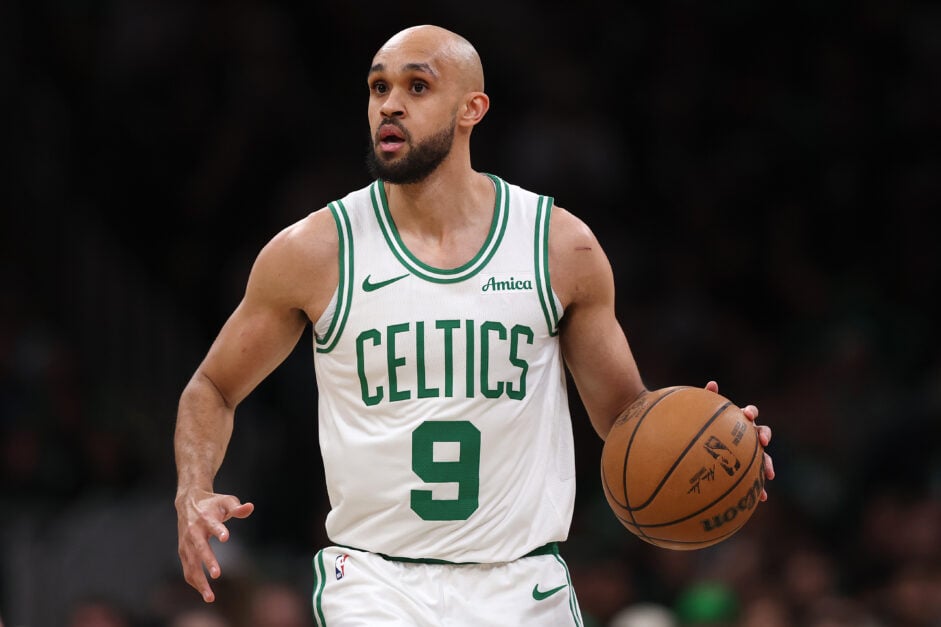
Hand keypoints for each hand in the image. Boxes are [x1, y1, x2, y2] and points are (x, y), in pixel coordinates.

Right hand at [175, 488, 254, 601]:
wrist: (188, 501)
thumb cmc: (212, 503)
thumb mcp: (226, 501)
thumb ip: (238, 508)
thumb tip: (250, 507)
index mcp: (206, 517)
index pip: (213, 524)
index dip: (219, 530)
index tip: (226, 537)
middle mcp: (194, 531)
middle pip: (200, 548)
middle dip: (208, 561)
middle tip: (217, 574)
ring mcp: (186, 543)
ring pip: (191, 565)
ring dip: (199, 581)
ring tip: (210, 597)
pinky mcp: (183, 551)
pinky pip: (187, 569)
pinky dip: (194, 582)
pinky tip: (204, 593)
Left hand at [705, 380, 774, 500]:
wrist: (696, 450)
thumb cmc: (699, 430)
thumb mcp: (700, 416)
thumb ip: (706, 400)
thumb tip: (713, 383)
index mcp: (737, 422)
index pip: (750, 414)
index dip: (751, 414)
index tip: (748, 416)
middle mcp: (746, 436)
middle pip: (761, 433)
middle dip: (764, 436)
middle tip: (762, 440)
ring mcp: (748, 454)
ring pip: (763, 457)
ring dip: (768, 464)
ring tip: (769, 474)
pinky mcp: (746, 471)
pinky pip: (755, 479)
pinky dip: (759, 487)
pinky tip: (761, 498)